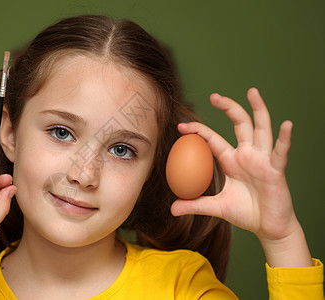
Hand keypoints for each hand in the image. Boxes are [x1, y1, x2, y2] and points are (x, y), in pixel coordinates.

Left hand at [172, 88, 311, 266]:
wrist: (268, 227)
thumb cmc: (245, 213)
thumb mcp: (215, 207)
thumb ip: (194, 205)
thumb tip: (171, 210)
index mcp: (231, 160)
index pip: (212, 139)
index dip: (198, 130)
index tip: (181, 125)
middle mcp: (247, 155)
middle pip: (239, 123)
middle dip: (228, 108)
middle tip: (214, 96)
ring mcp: (262, 159)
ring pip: (260, 129)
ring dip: (258, 110)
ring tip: (252, 92)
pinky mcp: (276, 170)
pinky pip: (280, 152)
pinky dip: (284, 139)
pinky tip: (286, 125)